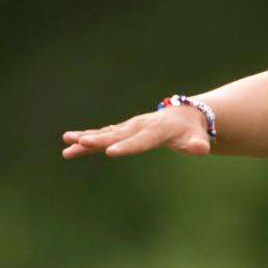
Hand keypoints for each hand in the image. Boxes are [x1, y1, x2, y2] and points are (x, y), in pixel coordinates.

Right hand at [62, 106, 211, 158]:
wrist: (186, 116)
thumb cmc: (193, 132)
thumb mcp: (199, 139)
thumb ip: (198, 145)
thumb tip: (200, 149)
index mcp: (159, 130)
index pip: (142, 141)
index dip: (127, 146)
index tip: (110, 152)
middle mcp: (141, 126)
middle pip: (118, 135)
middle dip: (99, 140)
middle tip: (80, 143)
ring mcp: (131, 126)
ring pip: (106, 133)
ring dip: (87, 138)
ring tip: (67, 142)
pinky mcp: (125, 130)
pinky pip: (104, 134)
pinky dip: (88, 138)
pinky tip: (70, 143)